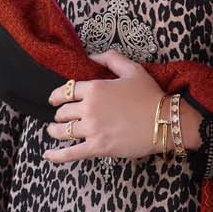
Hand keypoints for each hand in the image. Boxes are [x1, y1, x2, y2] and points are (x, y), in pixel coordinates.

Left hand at [44, 50, 201, 162]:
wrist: (165, 122)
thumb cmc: (150, 95)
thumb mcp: (132, 69)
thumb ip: (110, 58)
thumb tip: (92, 55)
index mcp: (94, 88)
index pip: (66, 91)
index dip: (57, 96)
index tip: (55, 99)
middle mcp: (89, 108)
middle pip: (62, 112)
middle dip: (60, 114)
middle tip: (61, 116)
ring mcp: (92, 129)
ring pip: (62, 131)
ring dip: (55, 131)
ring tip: (54, 131)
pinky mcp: (97, 147)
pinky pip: (71, 153)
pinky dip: (57, 155)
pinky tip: (47, 155)